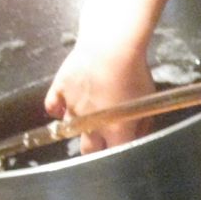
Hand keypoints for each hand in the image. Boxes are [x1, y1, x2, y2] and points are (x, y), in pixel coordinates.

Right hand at [45, 38, 155, 152]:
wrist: (111, 45)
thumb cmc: (134, 70)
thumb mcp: (148, 98)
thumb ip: (142, 123)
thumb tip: (137, 135)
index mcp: (116, 130)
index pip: (116, 155)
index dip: (119, 154)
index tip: (120, 149)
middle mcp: (92, 125)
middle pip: (89, 151)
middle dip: (96, 150)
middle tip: (103, 141)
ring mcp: (72, 108)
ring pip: (71, 130)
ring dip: (80, 127)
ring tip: (88, 117)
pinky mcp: (60, 91)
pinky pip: (52, 107)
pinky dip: (58, 109)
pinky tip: (65, 106)